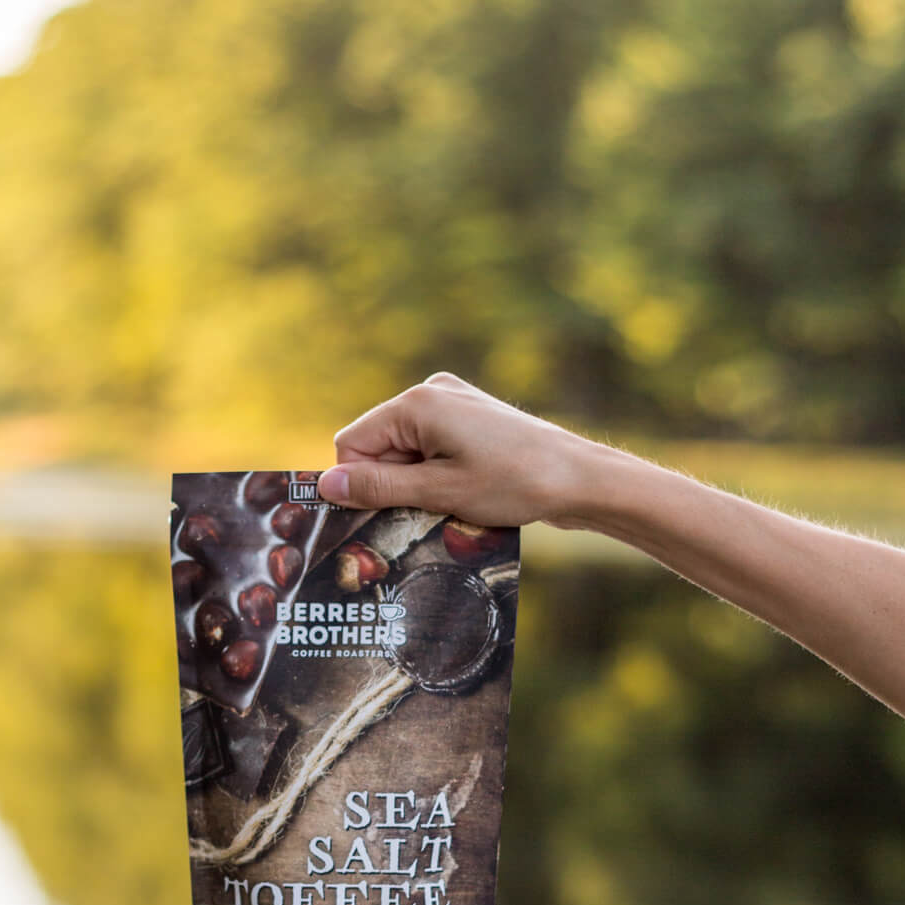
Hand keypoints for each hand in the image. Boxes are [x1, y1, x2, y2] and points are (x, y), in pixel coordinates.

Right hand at [316, 372, 602, 527]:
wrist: (579, 479)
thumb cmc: (513, 483)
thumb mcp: (438, 492)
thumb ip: (378, 487)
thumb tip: (325, 486)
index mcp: (417, 402)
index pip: (352, 443)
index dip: (360, 483)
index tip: (386, 512)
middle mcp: (431, 391)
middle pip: (378, 446)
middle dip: (392, 484)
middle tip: (429, 510)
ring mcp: (453, 403)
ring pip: (404, 452)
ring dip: (417, 484)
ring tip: (454, 501)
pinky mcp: (470, 419)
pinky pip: (431, 449)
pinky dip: (436, 476)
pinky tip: (464, 492)